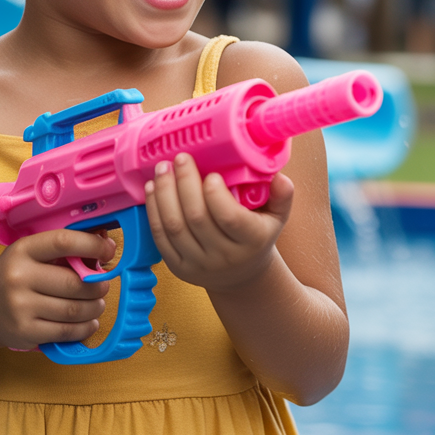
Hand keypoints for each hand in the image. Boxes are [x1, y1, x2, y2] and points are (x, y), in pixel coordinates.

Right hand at [0, 230, 116, 350]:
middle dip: (98, 285)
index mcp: (23, 250)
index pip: (62, 242)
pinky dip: (85, 328)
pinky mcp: (24, 331)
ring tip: (98, 304)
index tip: (109, 250)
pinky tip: (90, 322)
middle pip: (74, 283)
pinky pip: (66, 331)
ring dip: (95, 307)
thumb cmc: (16, 276)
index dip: (92, 245)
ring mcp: (20, 306)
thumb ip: (63, 250)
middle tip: (104, 286)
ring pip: (74, 310)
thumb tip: (105, 242)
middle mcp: (18, 277)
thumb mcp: (31, 254)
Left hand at [144, 153, 293, 292]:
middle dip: (185, 183)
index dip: (216, 194)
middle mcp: (223, 256)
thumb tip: (280, 178)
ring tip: (163, 168)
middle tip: (180, 158)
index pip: (229, 217)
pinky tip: (152, 188)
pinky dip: (153, 210)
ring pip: (174, 226)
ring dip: (164, 194)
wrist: (241, 276)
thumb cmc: (257, 236)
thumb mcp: (276, 218)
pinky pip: (160, 237)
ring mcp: (198, 264)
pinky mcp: (177, 267)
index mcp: (251, 241)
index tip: (210, 174)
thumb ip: (282, 196)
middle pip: (197, 218)